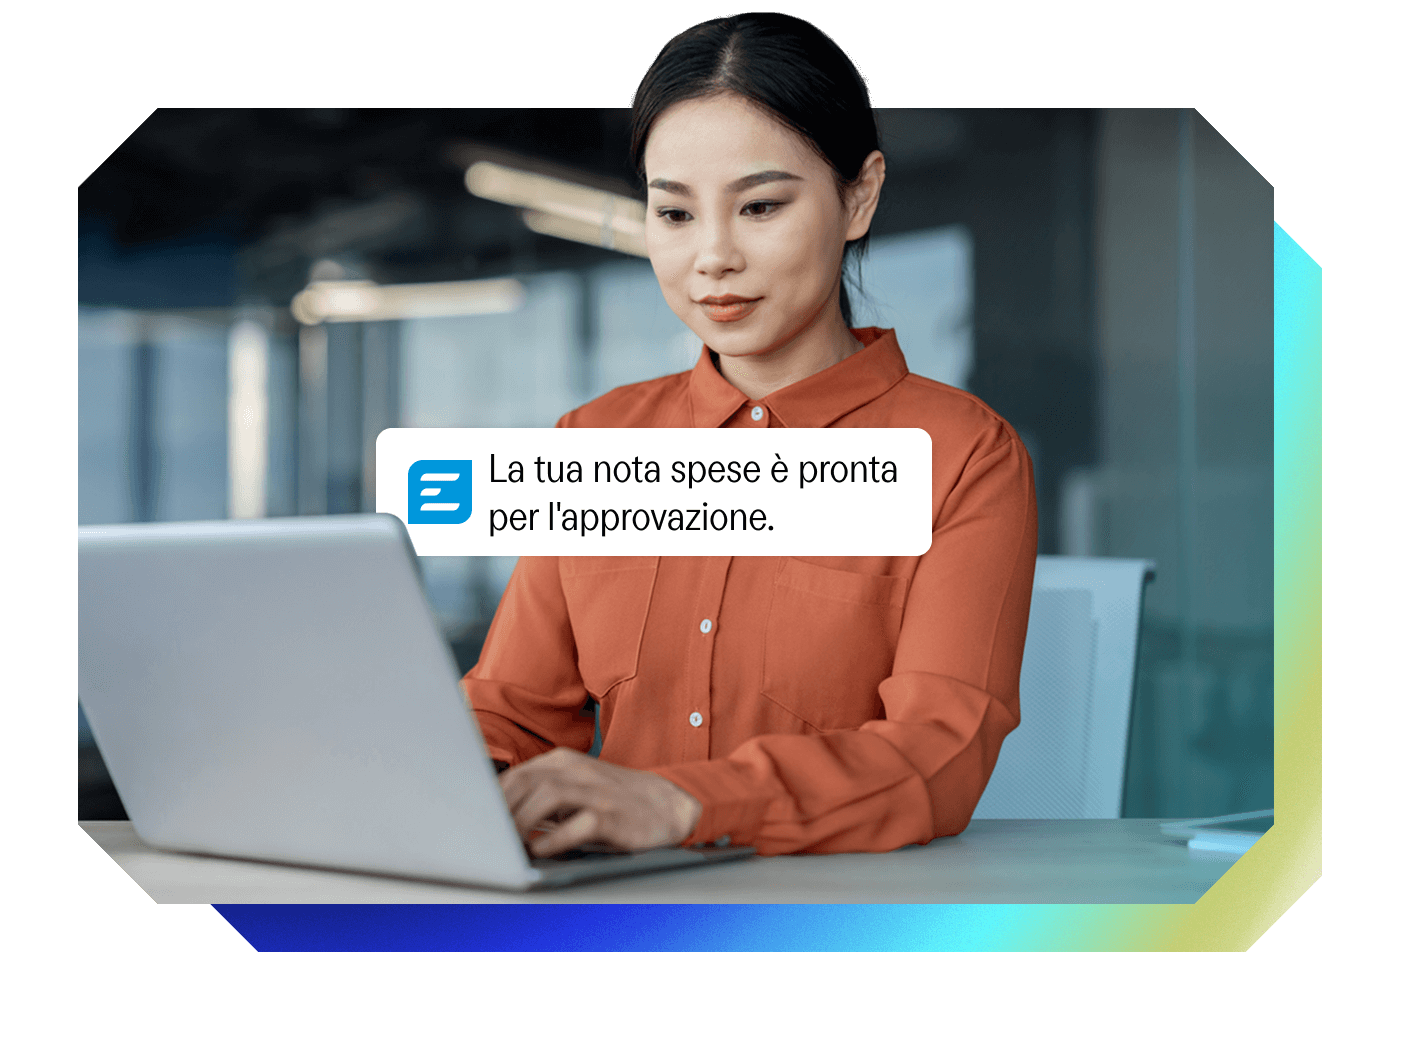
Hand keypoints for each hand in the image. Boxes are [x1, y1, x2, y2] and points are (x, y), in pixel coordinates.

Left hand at [498, 747, 702, 858]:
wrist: (665, 803)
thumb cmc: (612, 799)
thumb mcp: (573, 786)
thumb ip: (539, 793)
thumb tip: (496, 814)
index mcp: (562, 761)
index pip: (516, 775)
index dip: (492, 798)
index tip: (476, 819)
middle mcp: (577, 770)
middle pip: (526, 782)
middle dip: (502, 811)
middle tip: (488, 836)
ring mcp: (595, 790)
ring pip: (548, 796)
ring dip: (523, 821)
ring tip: (509, 843)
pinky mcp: (612, 814)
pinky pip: (579, 824)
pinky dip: (556, 838)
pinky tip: (542, 851)